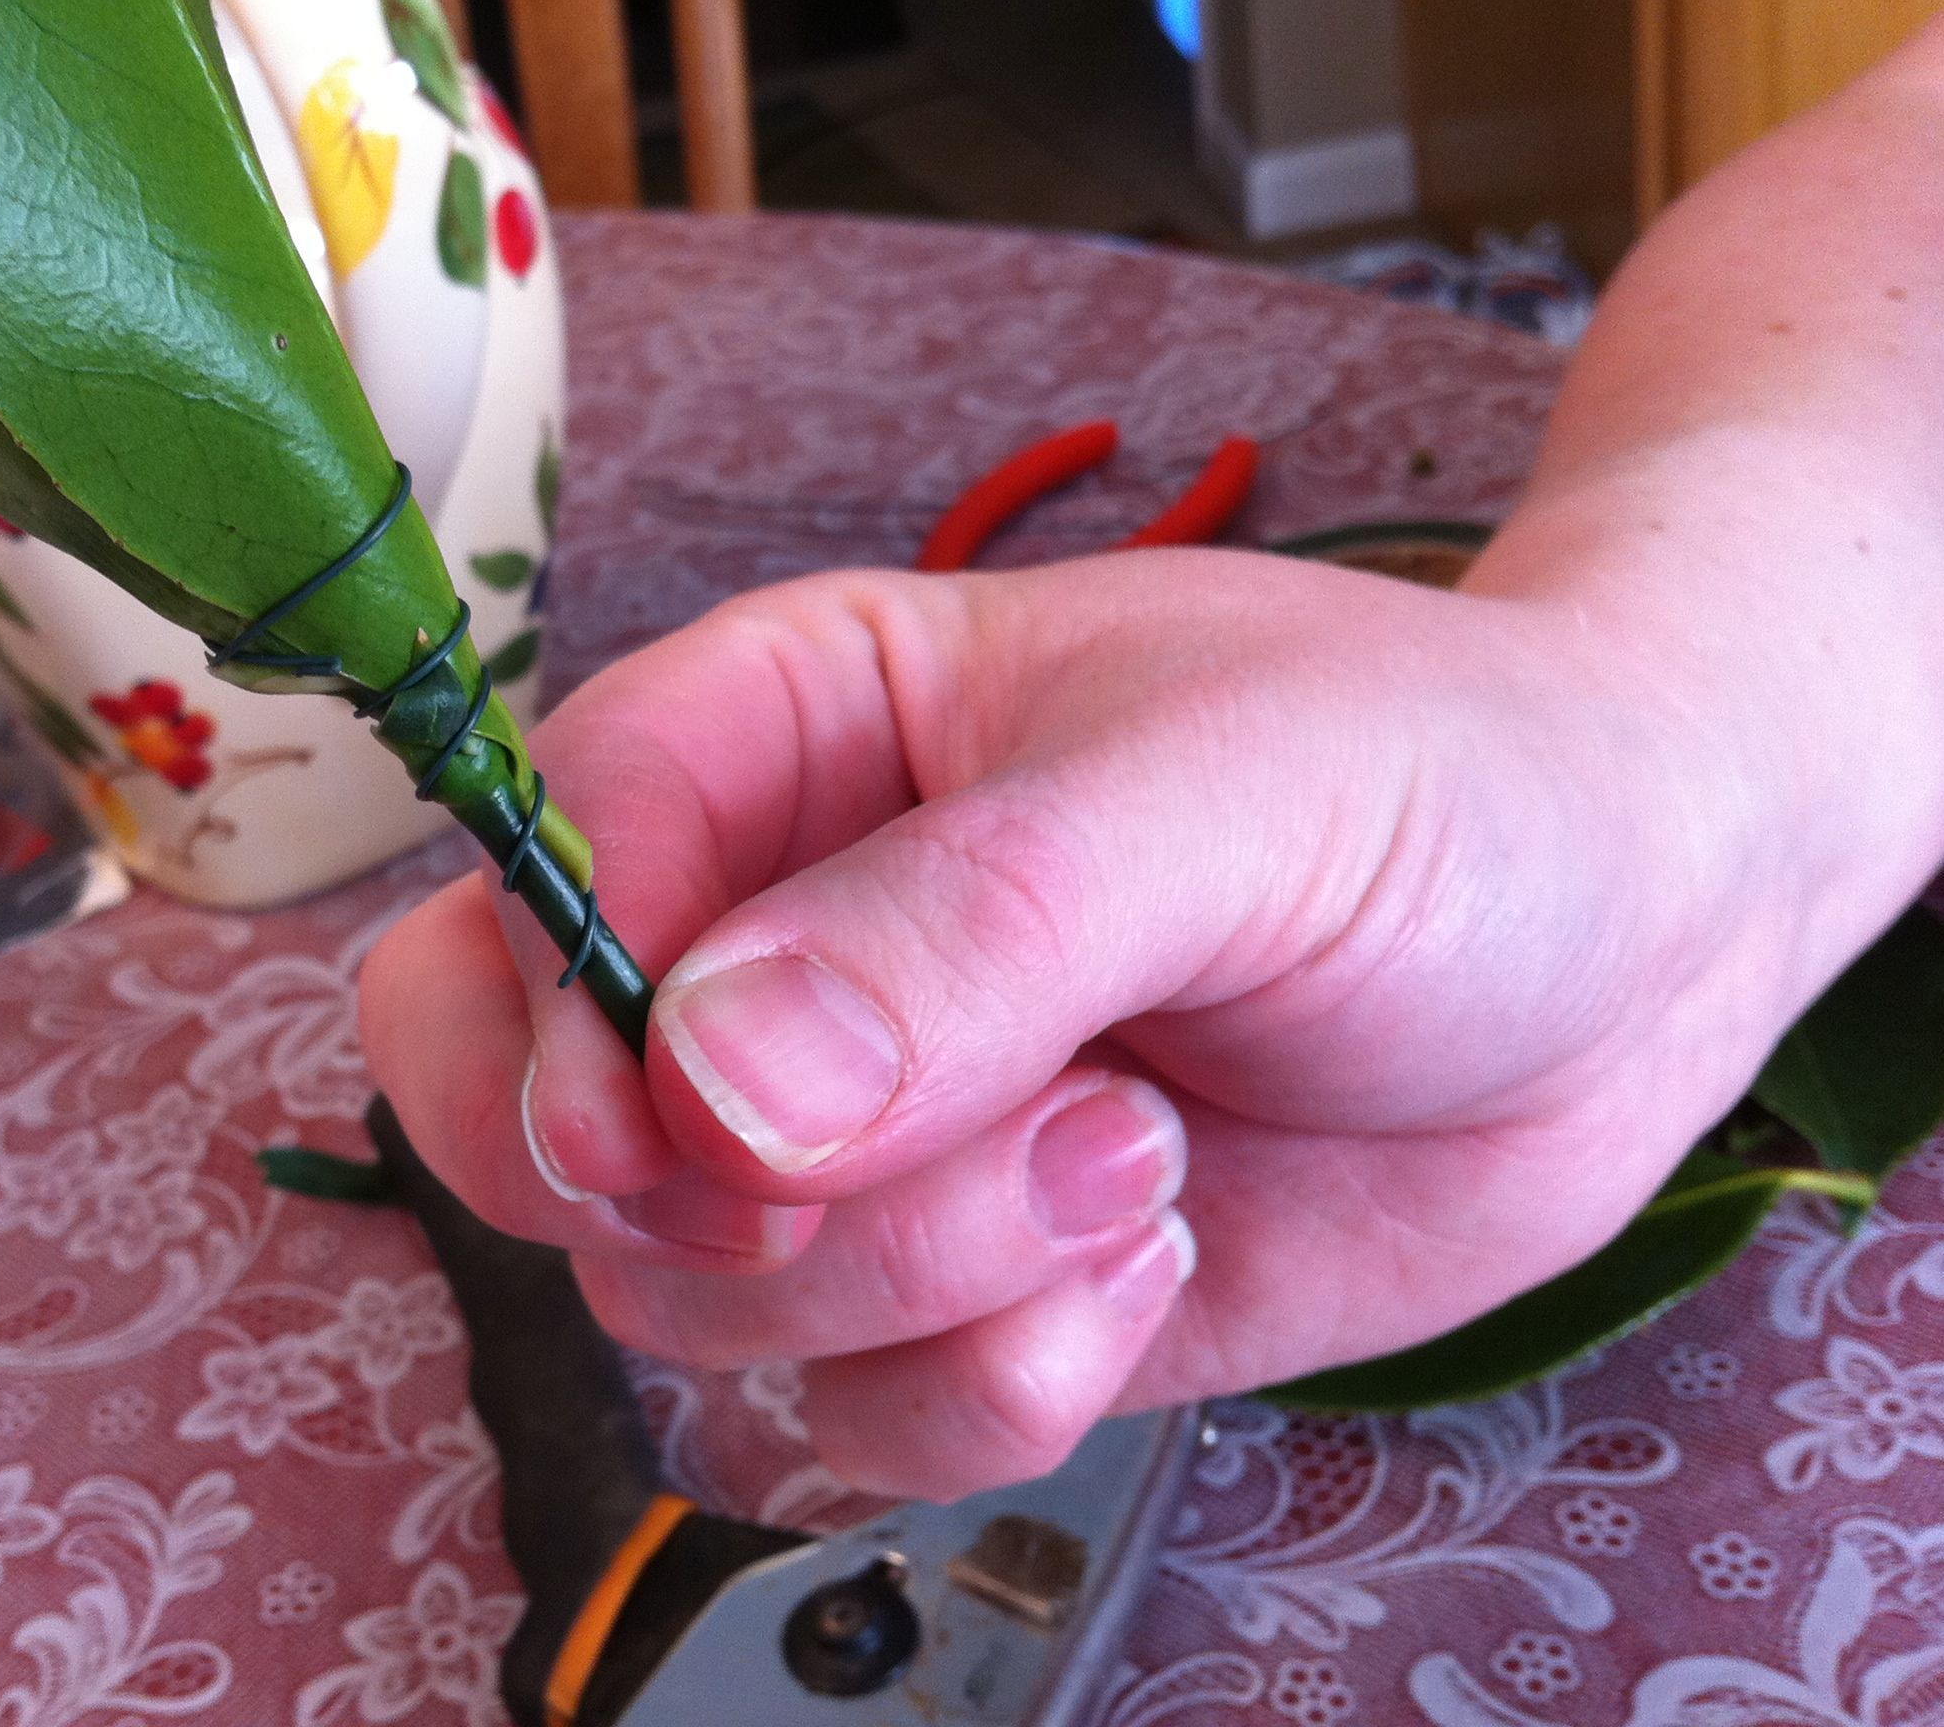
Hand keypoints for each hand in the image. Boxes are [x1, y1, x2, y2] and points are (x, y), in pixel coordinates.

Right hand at [359, 547, 1850, 1500]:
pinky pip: (854, 1416)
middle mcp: (776, 941)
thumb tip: (712, 1089)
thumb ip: (962, 928)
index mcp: (785, 736)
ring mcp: (856, 1136)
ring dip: (923, 1271)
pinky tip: (1153, 1254)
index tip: (679, 1110)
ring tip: (1136, 1146)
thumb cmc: (1434, 780)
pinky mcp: (952, 1291)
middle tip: (874, 1167)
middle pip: (531, 1114)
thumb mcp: (1219, 797)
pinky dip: (1002, 1383)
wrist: (1622, 945)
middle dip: (701, 1192)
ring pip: (695, 1292)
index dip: (553, 1006)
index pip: (537, 863)